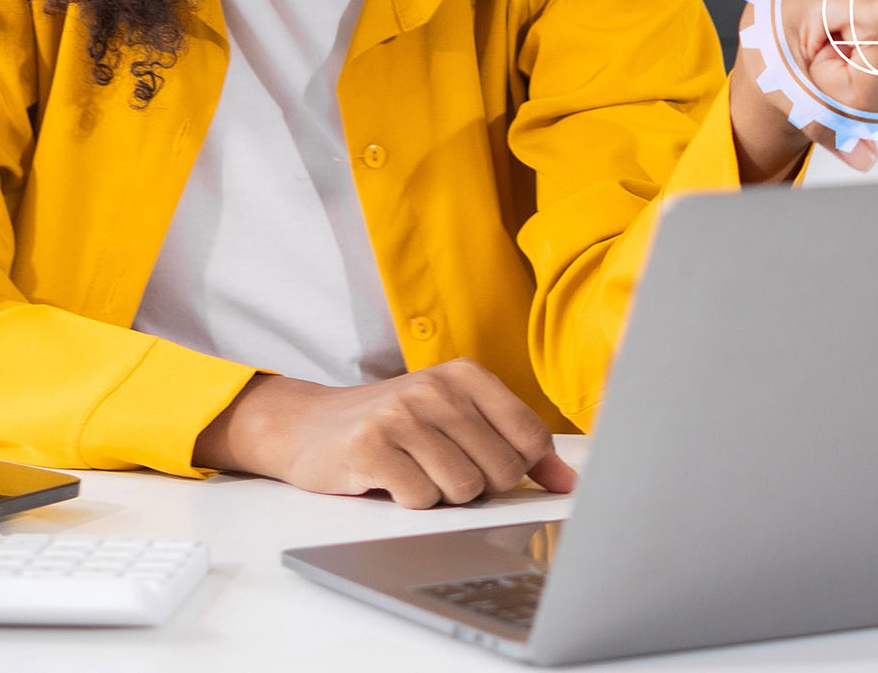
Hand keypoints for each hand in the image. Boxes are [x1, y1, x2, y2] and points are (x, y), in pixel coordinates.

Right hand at [193, 359, 577, 507]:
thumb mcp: (456, 419)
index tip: (492, 470)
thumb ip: (515, 445)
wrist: (309, 425)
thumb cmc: (393, 426)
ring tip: (415, 473)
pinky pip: (421, 499)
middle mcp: (436, 387)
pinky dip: (410, 503)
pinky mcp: (371, 446)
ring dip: (441, 496)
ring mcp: (402, 413)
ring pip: (463, 489)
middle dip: (477, 487)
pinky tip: (390, 481)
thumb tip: (569, 482)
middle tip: (441, 470)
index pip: (531, 438)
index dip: (519, 470)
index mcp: (466, 375)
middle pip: (501, 470)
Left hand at [729, 0, 877, 176]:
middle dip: (841, 94)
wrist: (786, 18)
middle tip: (817, 60)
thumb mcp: (777, 77)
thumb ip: (817, 120)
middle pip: (876, 87)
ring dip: (856, 98)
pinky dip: (870, 100)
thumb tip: (865, 161)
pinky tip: (855, 70)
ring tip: (835, 59)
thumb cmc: (777, 35)